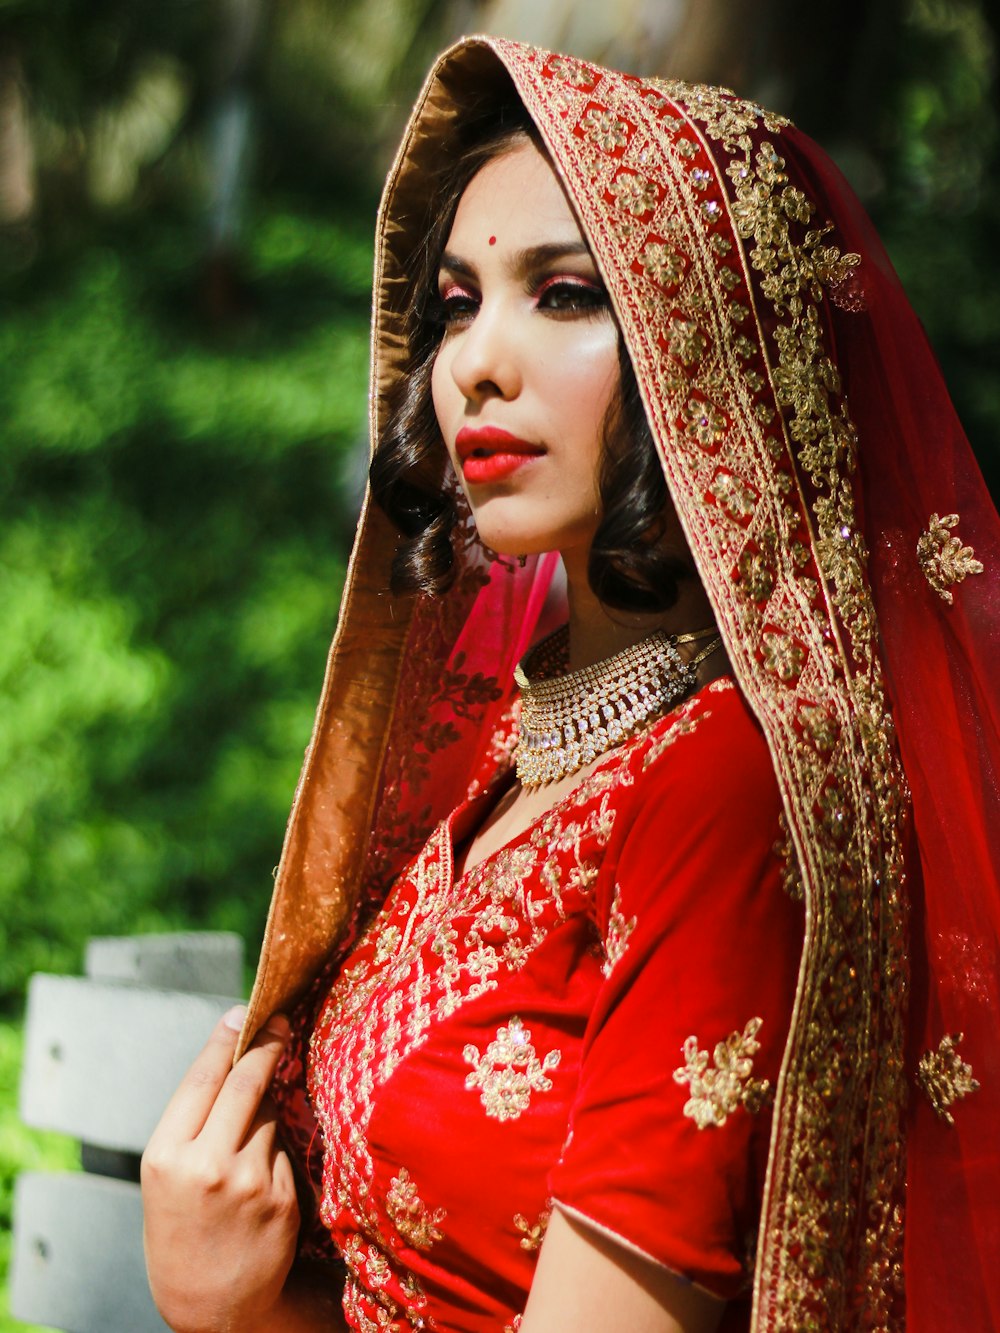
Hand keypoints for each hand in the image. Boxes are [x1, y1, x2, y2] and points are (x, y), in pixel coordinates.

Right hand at [141, 1006, 299, 1332]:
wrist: (211, 1309)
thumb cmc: (182, 1232)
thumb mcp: (166, 1178)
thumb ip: (193, 1123)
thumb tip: (233, 1055)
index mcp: (166, 1157)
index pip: (202, 1079)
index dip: (226, 1039)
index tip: (244, 1010)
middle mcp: (207, 1165)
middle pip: (247, 1083)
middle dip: (267, 1044)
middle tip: (282, 1019)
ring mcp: (250, 1182)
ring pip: (269, 1115)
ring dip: (266, 1110)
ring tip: (244, 1145)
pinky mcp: (282, 1198)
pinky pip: (283, 1151)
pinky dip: (275, 1151)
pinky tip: (260, 1181)